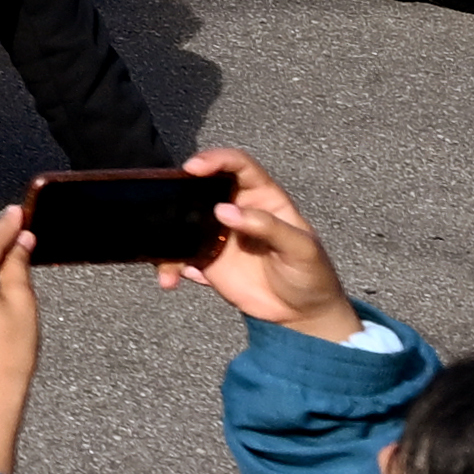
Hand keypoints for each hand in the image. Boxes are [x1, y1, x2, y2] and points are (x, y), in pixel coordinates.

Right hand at [167, 154, 366, 346]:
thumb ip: (268, 226)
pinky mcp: (207, 261)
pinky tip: (173, 279)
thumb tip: (224, 210)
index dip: (217, 159)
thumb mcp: (301, 248)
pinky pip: (179, 256)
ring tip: (167, 259)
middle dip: (179, 189)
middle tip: (162, 200)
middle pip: (202, 187)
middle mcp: (236, 210)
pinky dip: (169, 265)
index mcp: (263, 197)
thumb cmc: (311, 273)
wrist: (302, 313)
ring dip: (167, 234)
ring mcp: (218, 235)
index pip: (238, 166)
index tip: (195, 168)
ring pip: (183, 221)